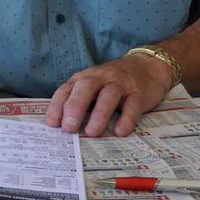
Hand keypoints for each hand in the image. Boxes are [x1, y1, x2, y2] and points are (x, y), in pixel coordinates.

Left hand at [45, 54, 172, 136]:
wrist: (147, 67)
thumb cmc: (112, 81)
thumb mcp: (92, 86)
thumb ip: (79, 100)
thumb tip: (62, 126)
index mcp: (84, 78)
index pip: (66, 89)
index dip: (57, 106)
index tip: (52, 124)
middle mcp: (101, 78)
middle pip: (86, 88)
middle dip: (75, 107)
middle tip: (69, 128)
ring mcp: (121, 85)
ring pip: (108, 96)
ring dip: (99, 115)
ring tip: (91, 132)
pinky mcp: (139, 93)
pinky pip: (133, 106)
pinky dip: (126, 119)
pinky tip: (120, 132)